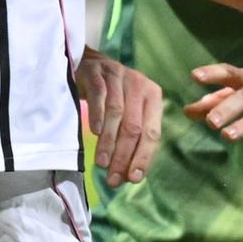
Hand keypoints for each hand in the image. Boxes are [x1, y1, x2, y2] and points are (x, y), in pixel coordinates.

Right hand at [76, 48, 162, 186]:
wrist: (89, 62)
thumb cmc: (111, 95)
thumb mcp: (129, 111)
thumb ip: (132, 138)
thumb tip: (129, 176)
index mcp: (153, 96)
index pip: (151, 132)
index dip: (143, 157)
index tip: (132, 179)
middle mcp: (139, 84)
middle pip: (134, 126)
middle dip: (123, 156)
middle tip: (113, 179)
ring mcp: (117, 75)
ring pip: (116, 113)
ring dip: (109, 142)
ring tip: (102, 163)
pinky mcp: (96, 71)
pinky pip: (99, 95)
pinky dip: (97, 115)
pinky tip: (94, 133)